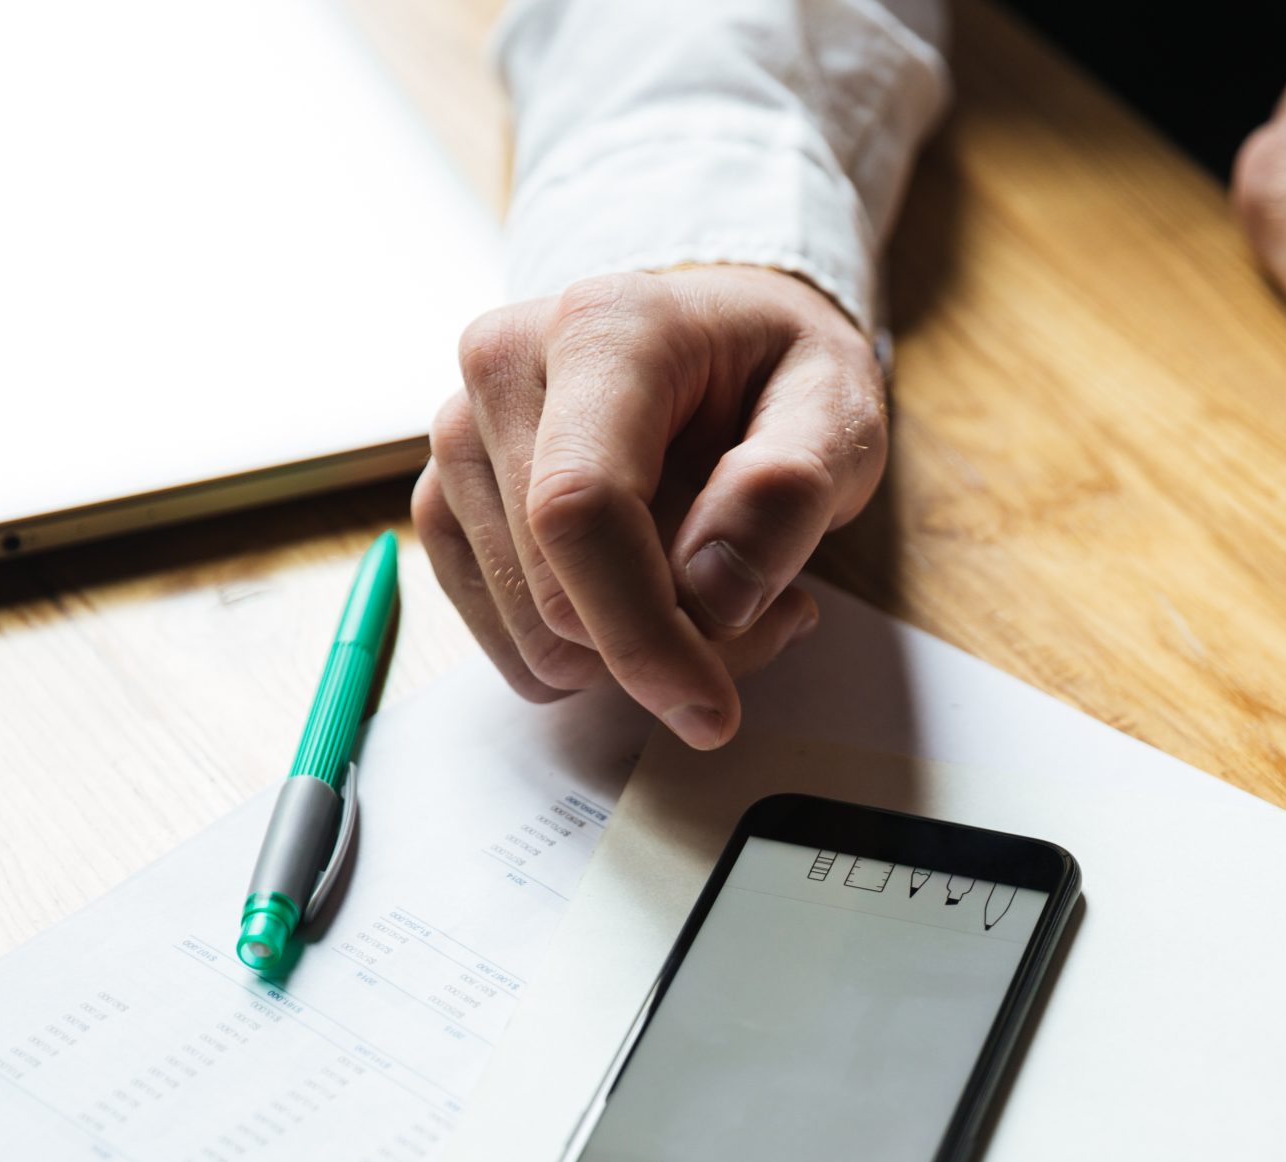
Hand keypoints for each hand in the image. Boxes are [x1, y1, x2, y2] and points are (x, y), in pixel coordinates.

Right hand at [413, 265, 886, 747]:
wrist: (718, 340)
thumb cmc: (776, 370)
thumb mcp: (839, 408)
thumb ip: (790, 490)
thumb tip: (714, 594)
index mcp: (600, 329)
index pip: (579, 510)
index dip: (640, 632)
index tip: (711, 708)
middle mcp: (502, 372)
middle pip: (555, 595)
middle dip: (670, 647)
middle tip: (770, 610)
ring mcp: (457, 441)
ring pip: (532, 637)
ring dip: (635, 653)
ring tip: (716, 584)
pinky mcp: (446, 503)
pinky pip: (512, 644)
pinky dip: (593, 651)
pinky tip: (652, 591)